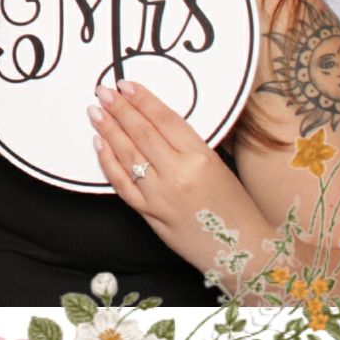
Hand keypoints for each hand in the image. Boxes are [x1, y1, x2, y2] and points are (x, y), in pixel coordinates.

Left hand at [89, 79, 254, 244]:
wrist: (244, 253)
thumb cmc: (237, 210)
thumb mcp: (219, 167)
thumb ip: (189, 146)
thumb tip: (158, 123)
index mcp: (200, 158)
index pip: (164, 119)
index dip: (142, 99)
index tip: (126, 85)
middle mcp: (178, 174)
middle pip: (141, 132)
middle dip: (119, 109)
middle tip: (103, 92)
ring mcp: (160, 195)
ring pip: (127, 155)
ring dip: (108, 130)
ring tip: (96, 113)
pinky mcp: (149, 213)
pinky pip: (121, 183)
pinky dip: (108, 162)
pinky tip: (99, 145)